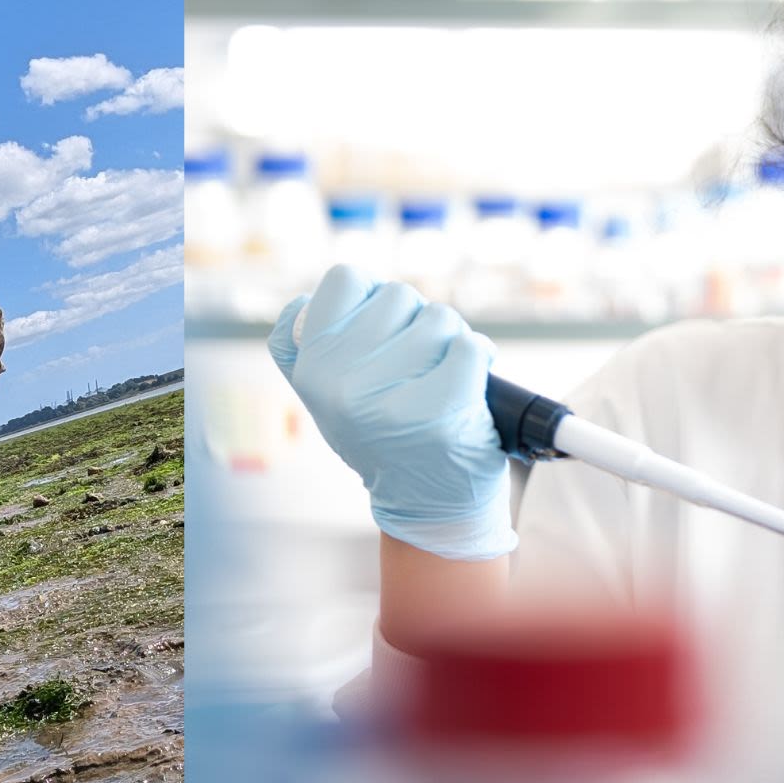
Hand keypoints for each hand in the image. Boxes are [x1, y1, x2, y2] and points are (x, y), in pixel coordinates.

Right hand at [269, 265, 511, 561]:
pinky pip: (469, 347)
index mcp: (311, 370)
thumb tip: (305, 299)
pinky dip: (479, 358)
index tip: (385, 328)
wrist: (425, 502)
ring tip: (443, 376)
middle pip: (397, 295)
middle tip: (420, 363)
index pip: (344, 280)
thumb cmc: (382, 434)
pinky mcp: (439, 410)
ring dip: (451, 338)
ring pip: (438, 317)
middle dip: (418, 320)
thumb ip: (311, 346)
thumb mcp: (326, 395)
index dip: (373, 295)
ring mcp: (388, 399)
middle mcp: (340, 384)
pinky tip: (468, 386)